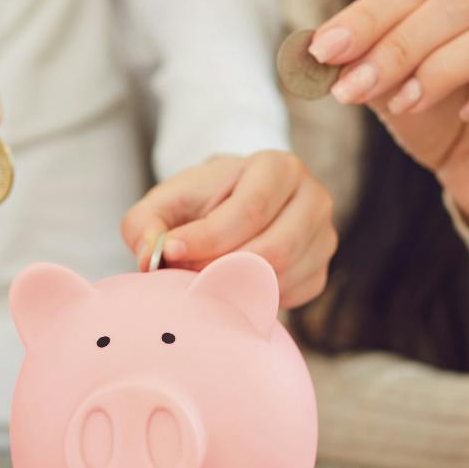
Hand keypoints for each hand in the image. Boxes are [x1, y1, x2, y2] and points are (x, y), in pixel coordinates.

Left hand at [121, 151, 336, 308]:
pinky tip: (227, 286)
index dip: (208, 237)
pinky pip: (287, 298)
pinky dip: (251, 300)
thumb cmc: (200, 201)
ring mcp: (323, 238)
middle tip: (184, 274)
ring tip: (199, 279)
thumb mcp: (166, 201)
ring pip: (281, 279)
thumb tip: (149, 256)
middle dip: (221, 268)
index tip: (170, 251)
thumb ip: (145, 223)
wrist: (234, 206)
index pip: (250, 209)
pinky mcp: (319, 273)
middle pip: (274, 249)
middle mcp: (313, 199)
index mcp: (278, 168)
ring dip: (234, 288)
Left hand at [309, 0, 468, 239]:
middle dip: (394, 48)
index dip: (363, 18)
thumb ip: (354, 65)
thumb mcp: (383, 89)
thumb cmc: (432, 119)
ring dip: (442, 68)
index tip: (321, 53)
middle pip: (452, 3)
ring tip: (405, 105)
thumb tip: (308, 52)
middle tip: (351, 91)